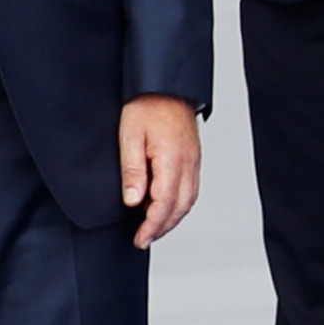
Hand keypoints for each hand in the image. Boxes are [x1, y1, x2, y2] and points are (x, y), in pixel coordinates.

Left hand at [120, 94, 200, 248]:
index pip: (165, 202)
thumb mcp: (129, 135)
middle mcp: (188, 161)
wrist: (167, 84)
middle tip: (143, 239)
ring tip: (153, 228)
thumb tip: (133, 200)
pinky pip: (191, 187)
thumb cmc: (147, 104)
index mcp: (172, 158)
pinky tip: (166, 206)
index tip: (139, 238)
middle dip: (162, 227)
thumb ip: (132, 170)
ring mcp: (194, 159)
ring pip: (189, 199)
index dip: (152, 225)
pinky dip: (180, 204)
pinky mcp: (193, 156)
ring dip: (173, 218)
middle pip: (181, 206)